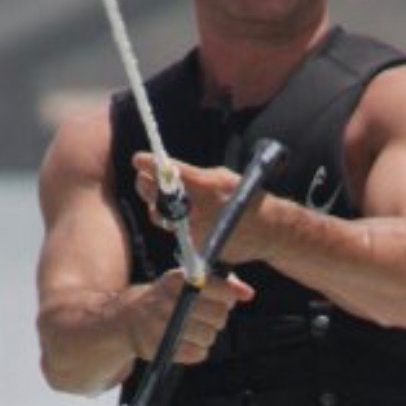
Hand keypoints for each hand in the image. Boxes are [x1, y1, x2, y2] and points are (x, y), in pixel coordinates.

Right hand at [127, 267, 253, 365]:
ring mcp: (163, 325)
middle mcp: (169, 300)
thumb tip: (248, 294)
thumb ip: (222, 284)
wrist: (128, 319)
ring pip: (210, 336)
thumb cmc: (167, 298)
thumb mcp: (188, 281)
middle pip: (219, 316)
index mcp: (178, 280)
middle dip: (217, 319)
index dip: (227, 297)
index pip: (221, 290)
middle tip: (203, 317)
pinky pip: (198, 354)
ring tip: (191, 329)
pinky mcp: (162, 347)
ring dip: (206, 336)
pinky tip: (185, 342)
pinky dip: (196, 350)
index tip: (221, 299)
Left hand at [132, 153, 266, 263]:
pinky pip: (178, 232)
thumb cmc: (247, 198)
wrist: (268, 230)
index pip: (168, 172)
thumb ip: (197, 177)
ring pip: (162, 217)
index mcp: (204, 186)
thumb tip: (173, 172)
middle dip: (145, 185)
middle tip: (142, 179)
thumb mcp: (223, 177)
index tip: (138, 159)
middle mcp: (197, 210)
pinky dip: (179, 223)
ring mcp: (195, 230)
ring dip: (157, 206)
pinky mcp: (196, 247)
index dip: (148, 164)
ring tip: (160, 200)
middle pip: (156, 196)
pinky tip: (186, 217)